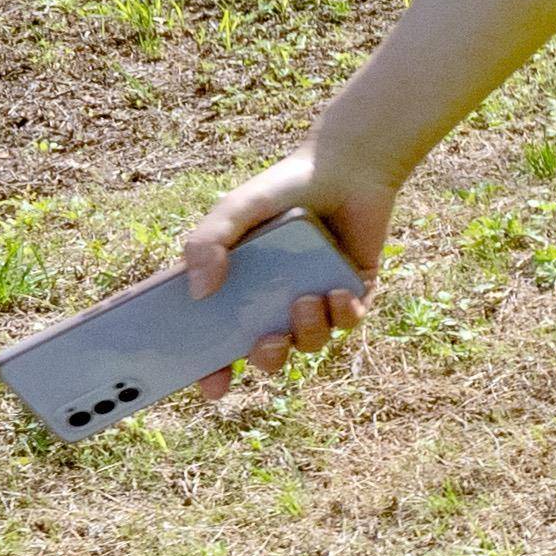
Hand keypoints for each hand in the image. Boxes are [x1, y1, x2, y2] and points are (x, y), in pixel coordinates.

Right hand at [166, 142, 398, 394]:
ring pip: (309, 342)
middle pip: (265, 354)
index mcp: (238, 288)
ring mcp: (314, 298)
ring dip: (307, 331)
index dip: (212, 370)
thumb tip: (201, 293)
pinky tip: (338, 292)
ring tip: (307, 299)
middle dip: (266, 359)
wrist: (345, 166)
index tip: (212, 388)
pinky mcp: (354, 291)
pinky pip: (348, 322)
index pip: (218, 340)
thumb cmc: (282, 187)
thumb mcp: (234, 211)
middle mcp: (274, 300)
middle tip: (267, 342)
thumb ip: (207, 244)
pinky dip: (343, 314)